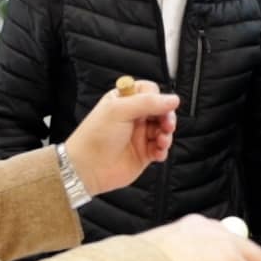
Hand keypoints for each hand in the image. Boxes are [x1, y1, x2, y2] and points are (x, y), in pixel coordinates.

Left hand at [63, 78, 178, 196]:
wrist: (87, 168)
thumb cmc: (95, 137)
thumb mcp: (120, 111)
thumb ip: (148, 102)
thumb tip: (172, 99)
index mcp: (124, 101)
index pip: (149, 92)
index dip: (158, 99)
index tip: (160, 107)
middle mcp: (133, 117)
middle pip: (161, 111)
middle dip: (167, 117)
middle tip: (167, 125)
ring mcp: (139, 135)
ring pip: (163, 130)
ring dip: (166, 135)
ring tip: (161, 141)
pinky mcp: (143, 153)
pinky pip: (161, 148)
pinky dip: (163, 150)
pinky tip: (157, 152)